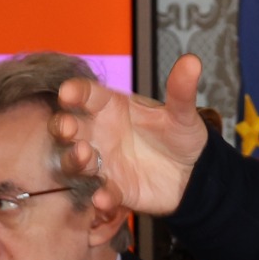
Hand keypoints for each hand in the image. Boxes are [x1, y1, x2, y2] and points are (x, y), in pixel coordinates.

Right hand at [51, 53, 209, 217]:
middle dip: (64, 126)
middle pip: (72, 127)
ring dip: (74, 159)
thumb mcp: (182, 113)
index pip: (88, 95)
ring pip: (77, 161)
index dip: (75, 92)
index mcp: (112, 107)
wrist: (194, 173)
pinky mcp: (114, 189)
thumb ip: (181, 90)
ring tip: (84, 154)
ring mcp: (104, 162)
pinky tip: (103, 198)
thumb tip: (192, 61)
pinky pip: (102, 192)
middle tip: (68, 127)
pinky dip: (101, 196)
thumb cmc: (180, 135)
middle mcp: (101, 133)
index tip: (67, 92)